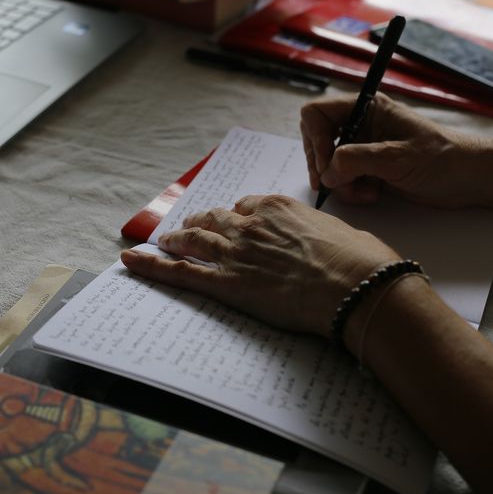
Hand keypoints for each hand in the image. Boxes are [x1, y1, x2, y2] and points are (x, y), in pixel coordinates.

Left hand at [121, 194, 398, 338]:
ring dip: (176, 239)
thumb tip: (326, 238)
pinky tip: (130, 262)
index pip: (247, 206)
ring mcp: (235, 252)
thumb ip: (322, 230)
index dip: (238, 215)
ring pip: (194, 240)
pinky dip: (152, 267)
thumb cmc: (361, 261)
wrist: (357, 288)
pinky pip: (181, 273)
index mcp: (279, 207)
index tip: (236, 220)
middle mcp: (251, 224)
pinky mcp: (227, 283)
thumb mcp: (344, 231)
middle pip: (215, 219)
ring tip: (163, 241)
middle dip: (201, 222)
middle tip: (191, 226)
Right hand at [301, 92, 492, 208]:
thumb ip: (358, 159)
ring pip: (328, 166)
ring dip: (339, 183)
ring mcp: (363, 150)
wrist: (467, 179)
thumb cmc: (442, 156)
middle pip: (318, 141)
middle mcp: (360, 127)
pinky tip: (372, 195)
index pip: (317, 114)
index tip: (326, 163)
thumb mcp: (397, 156)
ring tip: (362, 192)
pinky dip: (351, 192)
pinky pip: (343, 181)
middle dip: (323, 165)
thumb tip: (327, 172)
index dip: (315, 138)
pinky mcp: (368, 171)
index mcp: (366, 109)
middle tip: (332, 184)